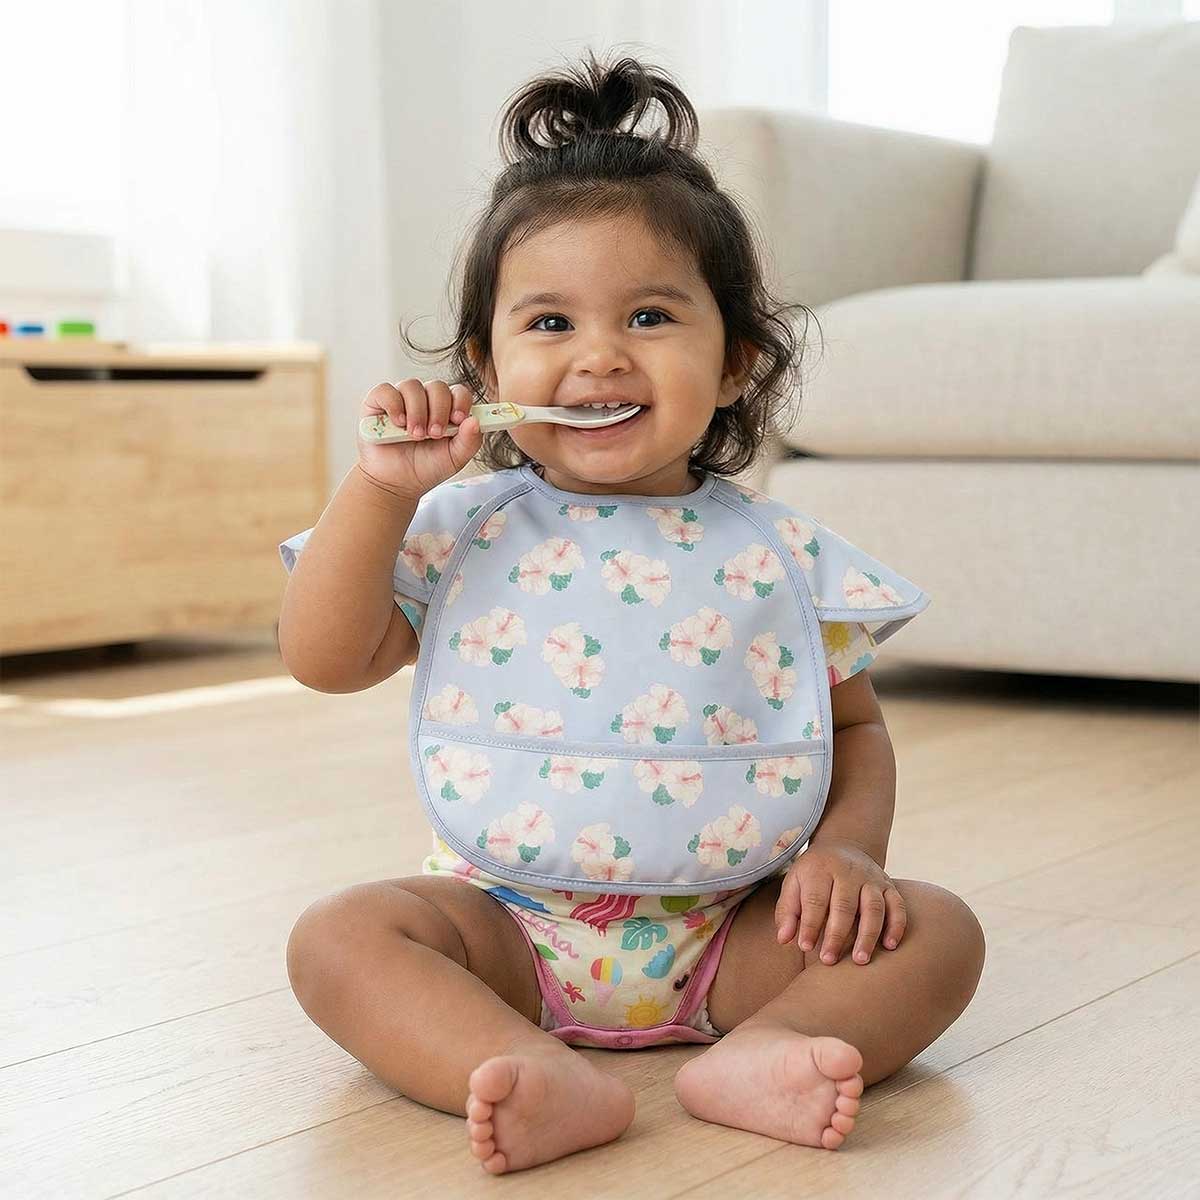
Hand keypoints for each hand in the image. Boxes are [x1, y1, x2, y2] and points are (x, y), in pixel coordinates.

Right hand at [356, 378, 481, 499]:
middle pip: (437, 386)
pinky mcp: (378, 402)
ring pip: (412, 386)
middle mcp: (425, 399)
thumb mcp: (455, 458)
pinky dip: (394, 405)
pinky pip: (386, 390)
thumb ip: (470, 441)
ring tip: (415, 435)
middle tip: (434, 434)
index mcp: (447, 409)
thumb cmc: (426, 467)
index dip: (461, 402)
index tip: (458, 420)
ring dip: (417, 412)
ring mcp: (401, 399)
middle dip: (439, 410)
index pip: (459, 392)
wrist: (396, 483)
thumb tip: (475, 421)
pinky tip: (397, 424)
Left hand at [775, 838, 906, 965]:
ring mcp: (871, 879)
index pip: (815, 900)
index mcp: (820, 869)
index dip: (810, 925)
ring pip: (874, 907)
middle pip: (844, 905)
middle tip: (829, 961)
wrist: (844, 847)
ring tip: (859, 960)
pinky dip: (896, 926)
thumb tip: (783, 939)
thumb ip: (788, 911)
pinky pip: (897, 906)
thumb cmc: (814, 874)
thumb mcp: (794, 883)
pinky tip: (889, 946)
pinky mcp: (889, 886)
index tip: (805, 947)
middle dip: (837, 935)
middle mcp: (848, 872)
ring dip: (868, 935)